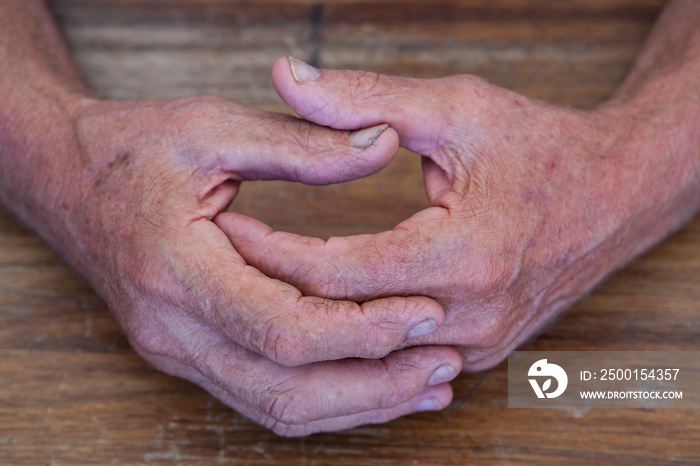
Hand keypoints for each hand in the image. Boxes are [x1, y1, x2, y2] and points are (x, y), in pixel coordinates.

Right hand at [3, 94, 462, 435]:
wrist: (66, 180)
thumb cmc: (136, 149)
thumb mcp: (214, 127)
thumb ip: (303, 144)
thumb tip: (382, 145)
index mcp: (175, 268)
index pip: (283, 328)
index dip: (363, 329)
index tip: (425, 312)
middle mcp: (171, 328)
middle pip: (286, 388)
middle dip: (374, 383)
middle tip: (443, 362)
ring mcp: (175, 350)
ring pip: (277, 408)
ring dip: (358, 404)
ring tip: (427, 385)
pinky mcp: (187, 355)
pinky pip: (262, 398)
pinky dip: (325, 400)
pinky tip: (375, 387)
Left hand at [221, 53, 699, 370]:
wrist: (617, 195)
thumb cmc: (542, 149)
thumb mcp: (456, 109)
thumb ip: (366, 98)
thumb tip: (289, 75)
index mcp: (462, 256)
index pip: (333, 271)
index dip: (269, 249)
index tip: (225, 225)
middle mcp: (470, 316)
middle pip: (341, 320)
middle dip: (277, 290)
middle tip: (227, 259)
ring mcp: (476, 345)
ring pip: (367, 351)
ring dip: (311, 320)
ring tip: (257, 287)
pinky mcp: (479, 352)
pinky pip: (397, 358)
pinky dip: (354, 337)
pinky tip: (315, 314)